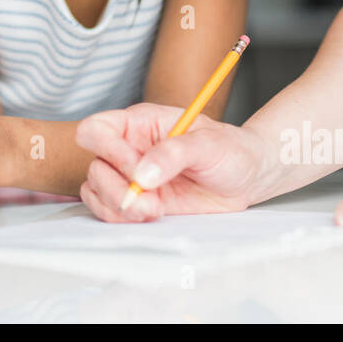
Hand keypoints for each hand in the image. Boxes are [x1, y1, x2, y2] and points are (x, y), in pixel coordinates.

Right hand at [76, 103, 269, 221]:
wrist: (247, 177)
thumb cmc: (230, 150)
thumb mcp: (209, 144)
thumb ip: (174, 153)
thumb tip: (142, 175)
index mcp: (140, 124)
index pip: (97, 129)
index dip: (108, 150)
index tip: (137, 171)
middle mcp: (128, 148)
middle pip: (95, 167)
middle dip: (119, 190)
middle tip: (152, 201)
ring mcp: (130, 176)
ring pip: (96, 191)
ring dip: (120, 207)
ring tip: (155, 210)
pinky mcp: (137, 200)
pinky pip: (107, 210)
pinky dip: (121, 218)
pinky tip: (151, 215)